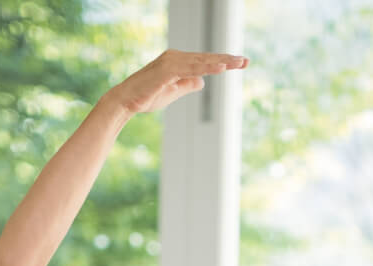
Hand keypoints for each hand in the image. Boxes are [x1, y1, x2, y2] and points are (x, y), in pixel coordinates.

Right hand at [107, 49, 248, 114]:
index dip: (223, 62)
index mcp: (177, 62)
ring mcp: (171, 62)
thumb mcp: (173, 92)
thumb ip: (187, 85)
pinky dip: (207, 68)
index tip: (241, 63)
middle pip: (206, 58)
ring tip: (238, 63)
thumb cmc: (147, 97)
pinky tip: (221, 68)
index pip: (205, 61)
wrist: (126, 101)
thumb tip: (201, 81)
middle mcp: (175, 58)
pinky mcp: (166, 70)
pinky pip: (191, 68)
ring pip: (201, 62)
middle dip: (227, 60)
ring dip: (220, 62)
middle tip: (246, 61)